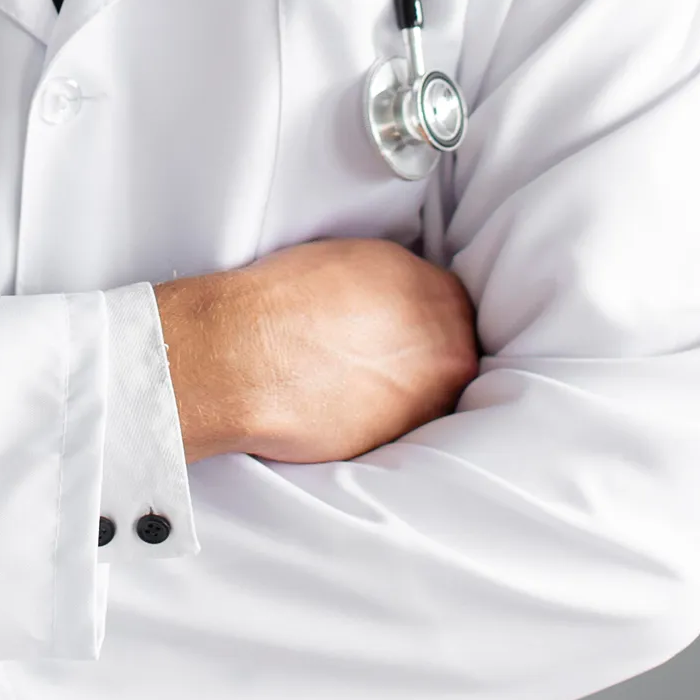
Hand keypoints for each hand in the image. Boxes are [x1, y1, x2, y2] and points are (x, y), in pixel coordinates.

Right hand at [154, 236, 478, 464]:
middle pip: (452, 353)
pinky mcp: (402, 439)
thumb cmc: (283, 300)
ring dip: (407, 392)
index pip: (454, 306)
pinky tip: (344, 406)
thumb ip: (395, 283)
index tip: (400, 327)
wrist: (246, 357)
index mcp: (437, 290)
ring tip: (357, 384)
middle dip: (423, 356)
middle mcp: (445, 344)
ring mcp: (429, 396)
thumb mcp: (353, 260)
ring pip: (433, 395)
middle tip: (379, 357)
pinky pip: (405, 427)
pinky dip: (383, 420)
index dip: (425, 317)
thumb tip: (397, 304)